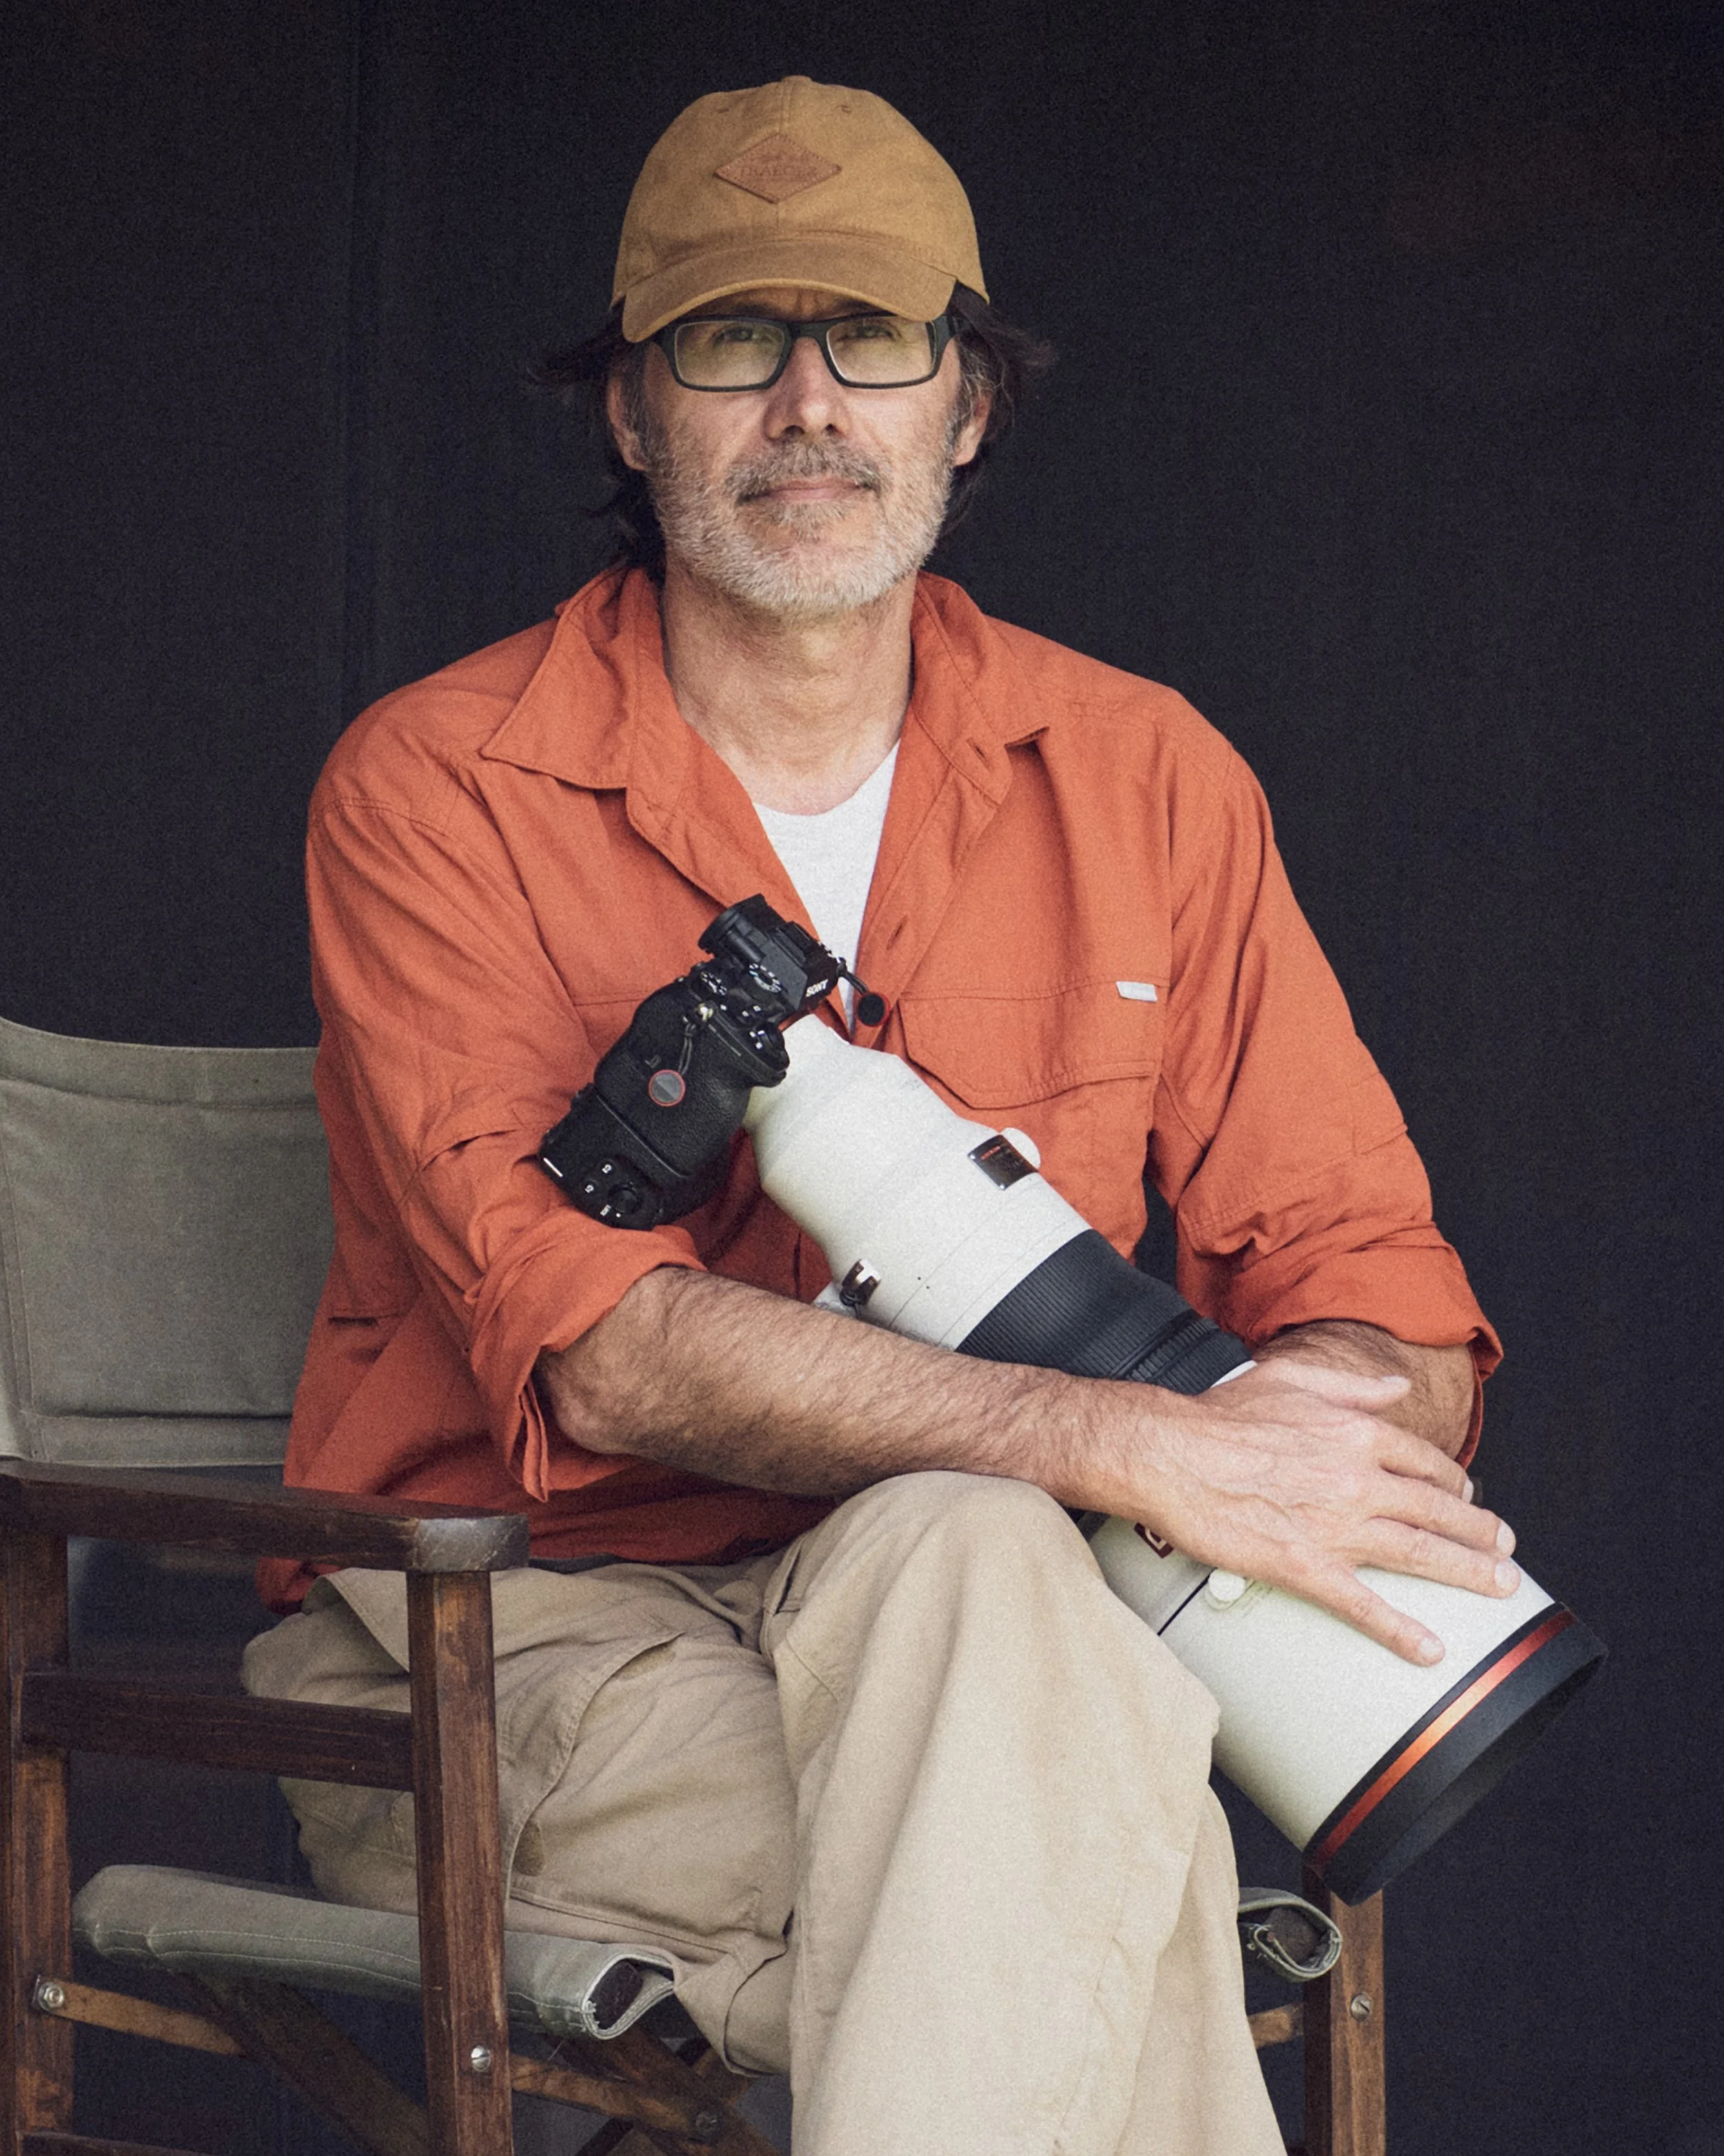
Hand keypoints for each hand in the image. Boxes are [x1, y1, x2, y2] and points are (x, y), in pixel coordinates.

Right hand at [1119, 1358, 1518, 1664]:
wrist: (1169, 1453)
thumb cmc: (1219, 1416)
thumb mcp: (1291, 1379)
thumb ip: (1353, 1385)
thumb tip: (1397, 1385)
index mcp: (1355, 1434)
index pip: (1424, 1461)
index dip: (1455, 1482)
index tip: (1469, 1496)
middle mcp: (1357, 1479)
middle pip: (1437, 1509)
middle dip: (1480, 1532)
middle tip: (1506, 1550)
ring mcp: (1335, 1525)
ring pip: (1418, 1552)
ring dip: (1466, 1572)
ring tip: (1498, 1587)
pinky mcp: (1304, 1566)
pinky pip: (1363, 1605)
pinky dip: (1400, 1629)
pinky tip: (1429, 1648)